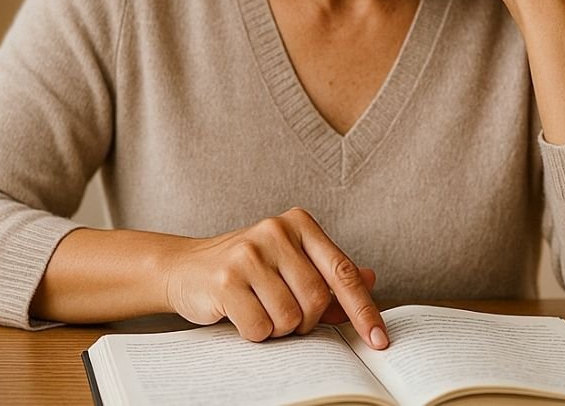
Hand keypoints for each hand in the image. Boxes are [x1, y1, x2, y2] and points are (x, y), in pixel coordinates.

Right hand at [161, 207, 386, 346]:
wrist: (185, 268)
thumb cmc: (247, 271)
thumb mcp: (289, 265)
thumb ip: (328, 275)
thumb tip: (370, 280)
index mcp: (299, 224)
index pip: (343, 272)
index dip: (364, 310)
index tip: (380, 340)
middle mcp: (276, 231)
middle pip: (317, 299)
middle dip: (306, 321)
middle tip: (286, 316)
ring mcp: (249, 253)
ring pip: (289, 317)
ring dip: (278, 328)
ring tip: (260, 310)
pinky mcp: (226, 279)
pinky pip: (260, 328)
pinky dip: (255, 333)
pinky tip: (240, 315)